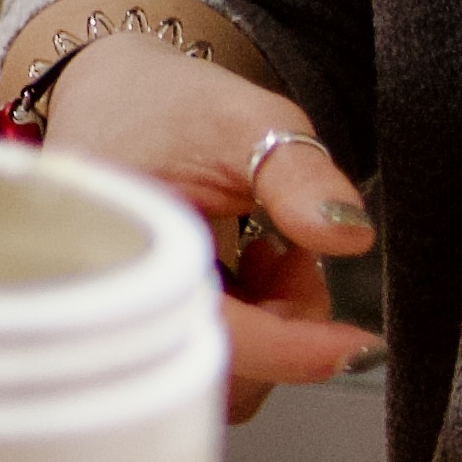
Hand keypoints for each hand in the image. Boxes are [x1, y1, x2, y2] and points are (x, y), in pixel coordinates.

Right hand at [31, 33, 377, 421]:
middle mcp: (103, 296)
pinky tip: (250, 272)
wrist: (104, 93)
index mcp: (118, 246)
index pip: (207, 328)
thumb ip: (297, 173)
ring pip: (207, 367)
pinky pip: (195, 352)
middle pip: (210, 365)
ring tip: (275, 256)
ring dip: (267, 330)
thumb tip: (350, 234)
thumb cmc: (159, 103)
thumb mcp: (240, 119)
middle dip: (282, 327)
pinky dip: (246, 327)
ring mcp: (117, 315)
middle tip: (302, 261)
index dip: (290, 350)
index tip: (358, 347)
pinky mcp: (137, 321)